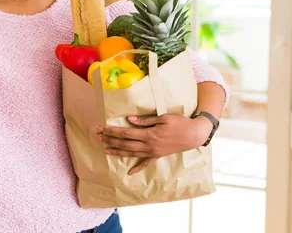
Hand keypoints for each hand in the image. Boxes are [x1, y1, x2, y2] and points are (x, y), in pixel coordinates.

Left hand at [96, 114, 211, 174]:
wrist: (194, 135)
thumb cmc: (179, 123)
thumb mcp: (163, 117)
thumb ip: (145, 120)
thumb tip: (129, 120)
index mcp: (149, 134)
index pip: (125, 133)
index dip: (112, 131)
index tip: (102, 128)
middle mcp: (149, 145)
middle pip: (125, 143)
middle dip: (110, 140)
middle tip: (97, 137)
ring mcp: (153, 152)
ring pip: (132, 153)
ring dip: (118, 152)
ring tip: (105, 150)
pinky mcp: (158, 156)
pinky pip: (146, 163)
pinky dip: (137, 168)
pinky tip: (129, 173)